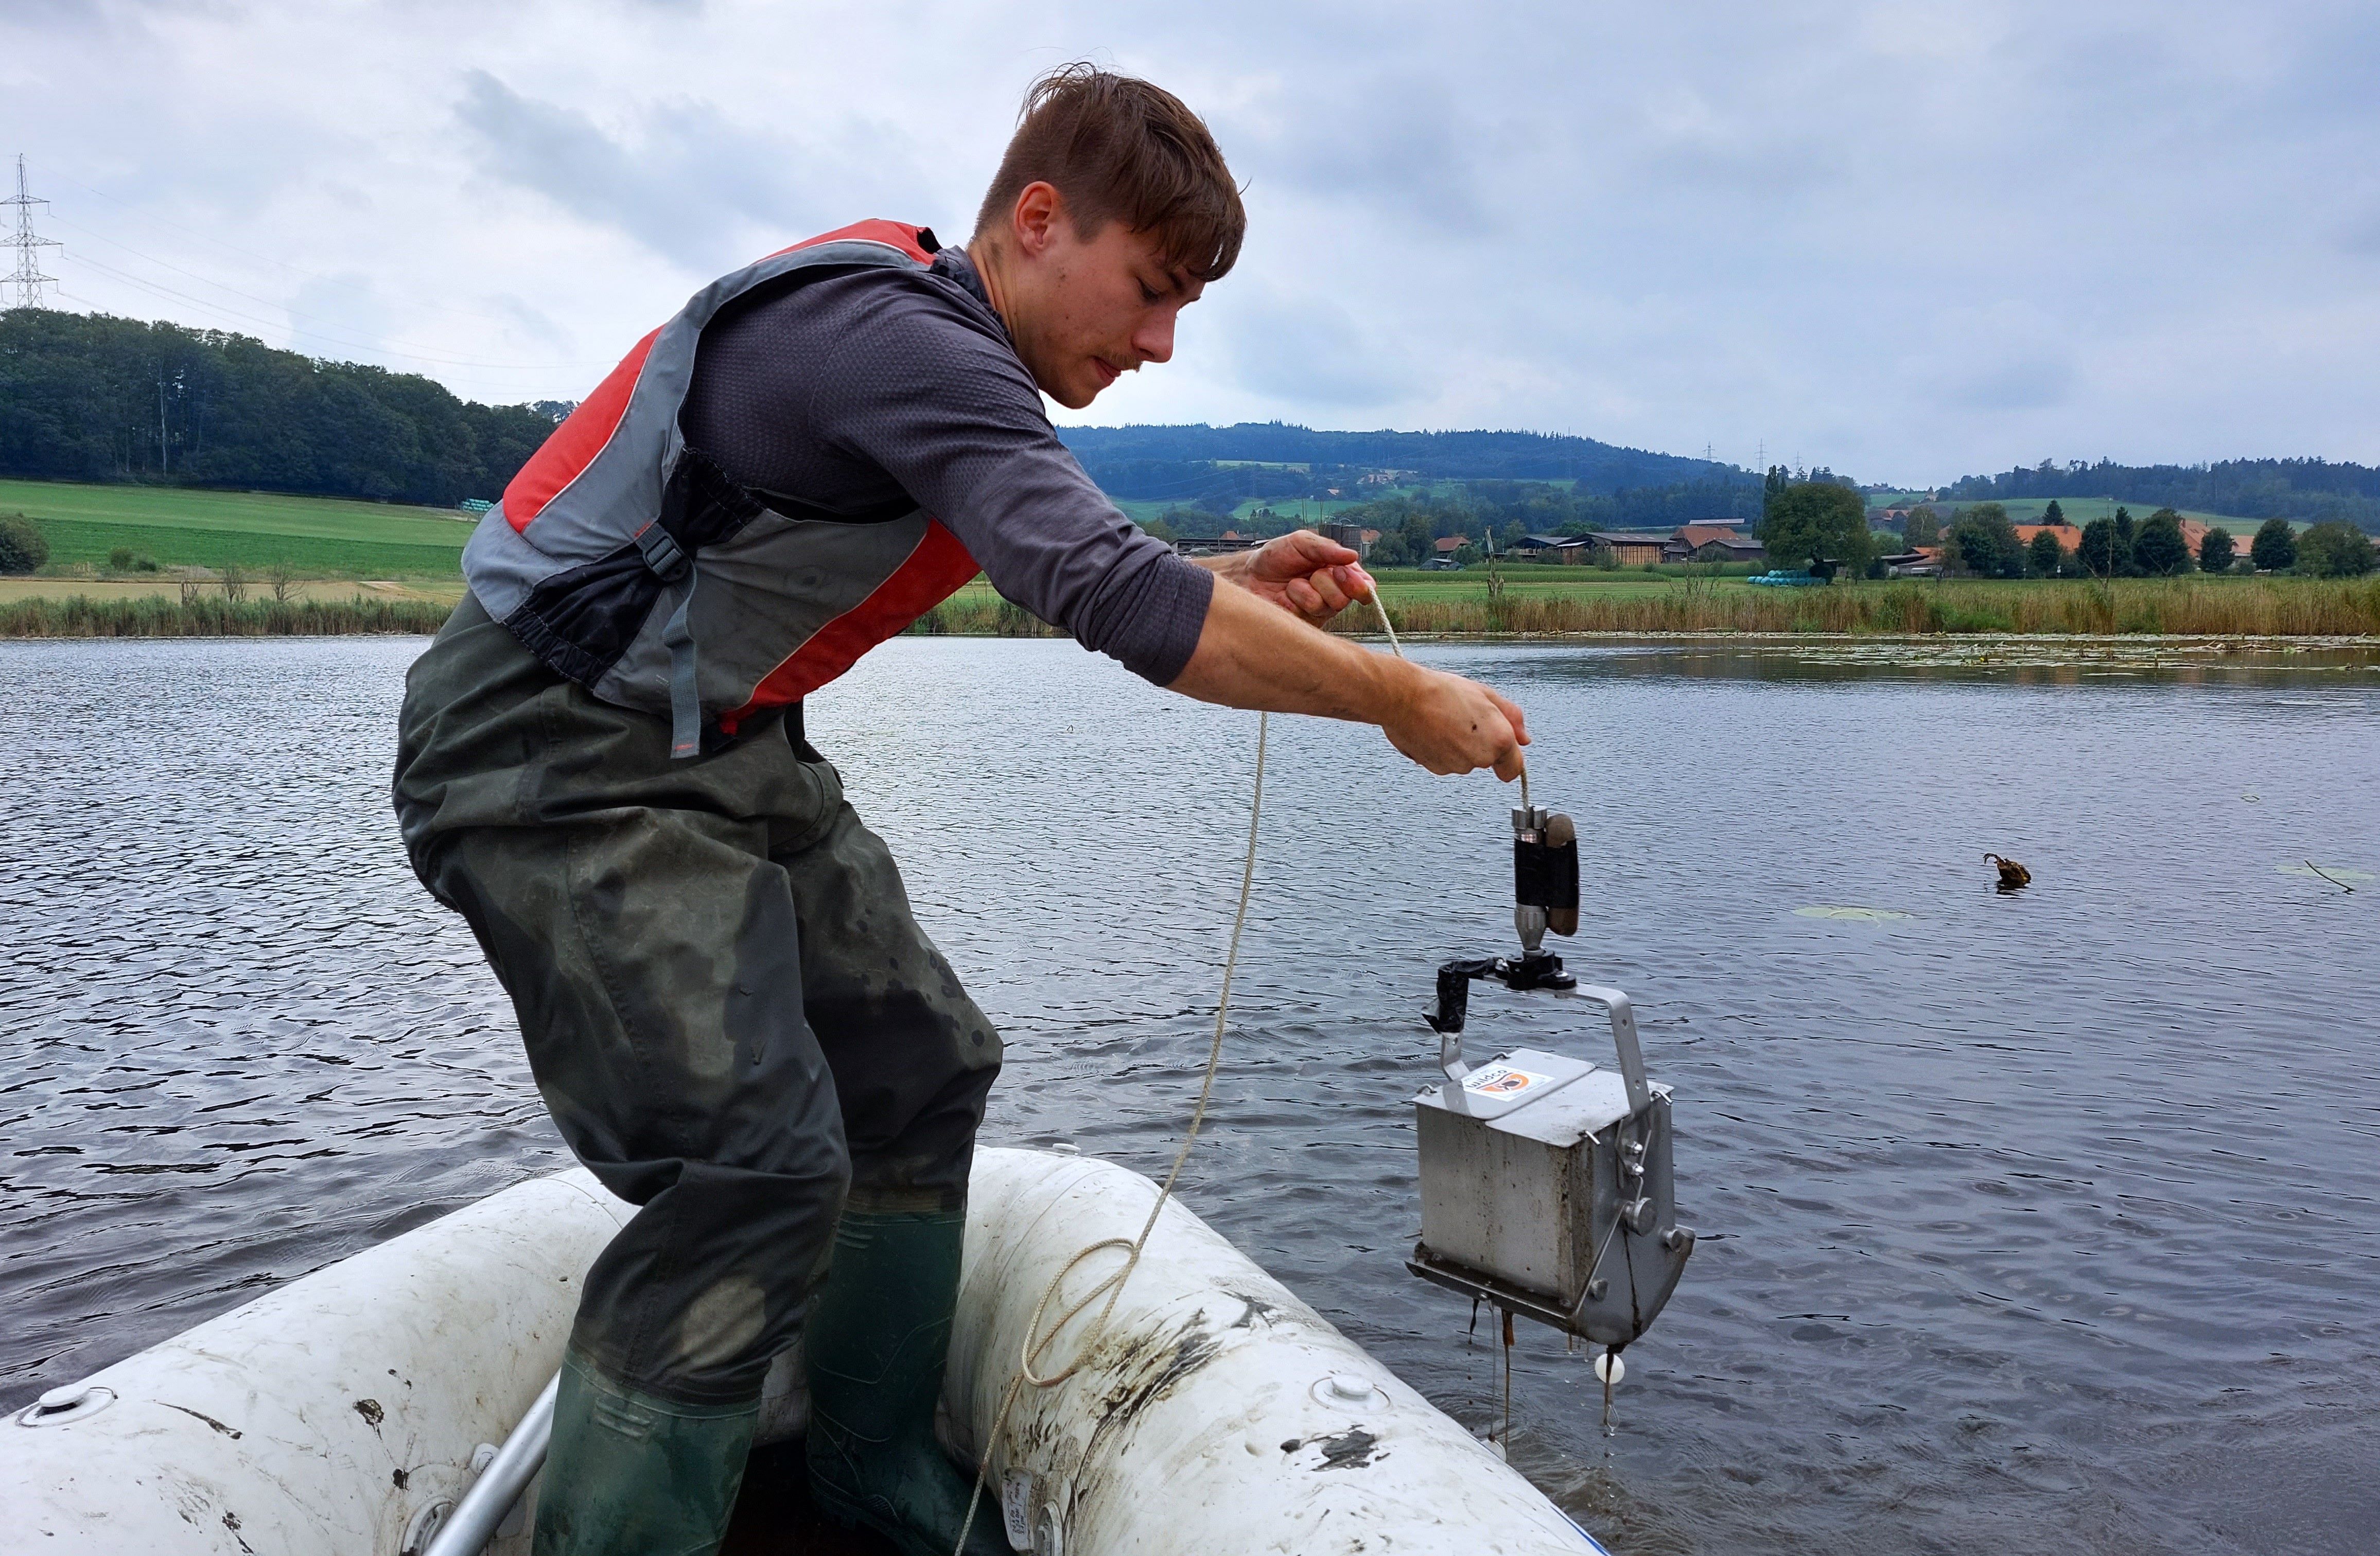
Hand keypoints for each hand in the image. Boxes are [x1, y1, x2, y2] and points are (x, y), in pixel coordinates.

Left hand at [1209, 530, 1373, 626]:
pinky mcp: (1304, 625)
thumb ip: (1327, 549)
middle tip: (1312, 573)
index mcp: (1340, 574)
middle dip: (1326, 582)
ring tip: (1291, 584)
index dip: (1360, 584)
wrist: (1248, 575)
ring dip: (1305, 591)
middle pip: (1346, 598)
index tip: (1343, 573)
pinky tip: (1285, 596)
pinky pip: (1307, 616)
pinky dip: (1294, 601)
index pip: (1364, 586)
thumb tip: (1353, 556)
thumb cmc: (1276, 557)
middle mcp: (1333, 594)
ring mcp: (1319, 612)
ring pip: (1326, 607)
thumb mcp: (1301, 542)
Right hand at [1381, 666, 1530, 778]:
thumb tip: (1524, 738)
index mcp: (1499, 740)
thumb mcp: (1485, 694)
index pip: (1514, 768)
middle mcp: (1480, 758)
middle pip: (1487, 760)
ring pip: (1464, 760)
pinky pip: (1445, 762)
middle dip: (1479, 743)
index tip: (1502, 749)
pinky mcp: (1435, 769)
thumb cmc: (1441, 691)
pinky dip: (1441, 750)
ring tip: (1444, 720)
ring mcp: (1456, 766)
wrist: (1402, 697)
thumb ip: (1512, 718)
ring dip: (1458, 745)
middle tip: (1464, 717)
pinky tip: (1432, 729)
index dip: (1509, 758)